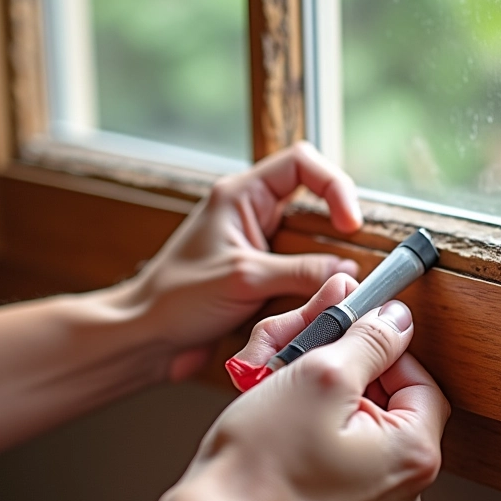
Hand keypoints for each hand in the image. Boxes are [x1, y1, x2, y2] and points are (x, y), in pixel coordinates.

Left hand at [122, 142, 361, 380]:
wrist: (148, 337)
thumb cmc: (177, 298)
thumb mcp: (245, 279)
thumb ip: (300, 271)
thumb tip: (347, 272)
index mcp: (240, 195)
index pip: (301, 164)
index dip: (334, 186)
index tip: (350, 224)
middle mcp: (251, 213)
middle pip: (311, 202)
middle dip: (334, 228)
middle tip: (351, 254)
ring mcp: (256, 244)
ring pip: (308, 240)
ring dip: (323, 261)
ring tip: (334, 284)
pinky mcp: (259, 274)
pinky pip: (298, 269)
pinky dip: (311, 284)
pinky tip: (312, 303)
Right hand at [175, 276, 449, 500]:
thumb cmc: (258, 468)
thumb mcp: (319, 376)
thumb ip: (370, 342)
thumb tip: (396, 322)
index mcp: (412, 459)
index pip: (422, 386)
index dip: (386, 356)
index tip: (353, 346)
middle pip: (393, 421)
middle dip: (354, 391)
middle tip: (310, 378)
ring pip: (363, 455)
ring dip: (334, 427)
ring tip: (290, 416)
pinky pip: (340, 489)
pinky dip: (320, 466)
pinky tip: (287, 456)